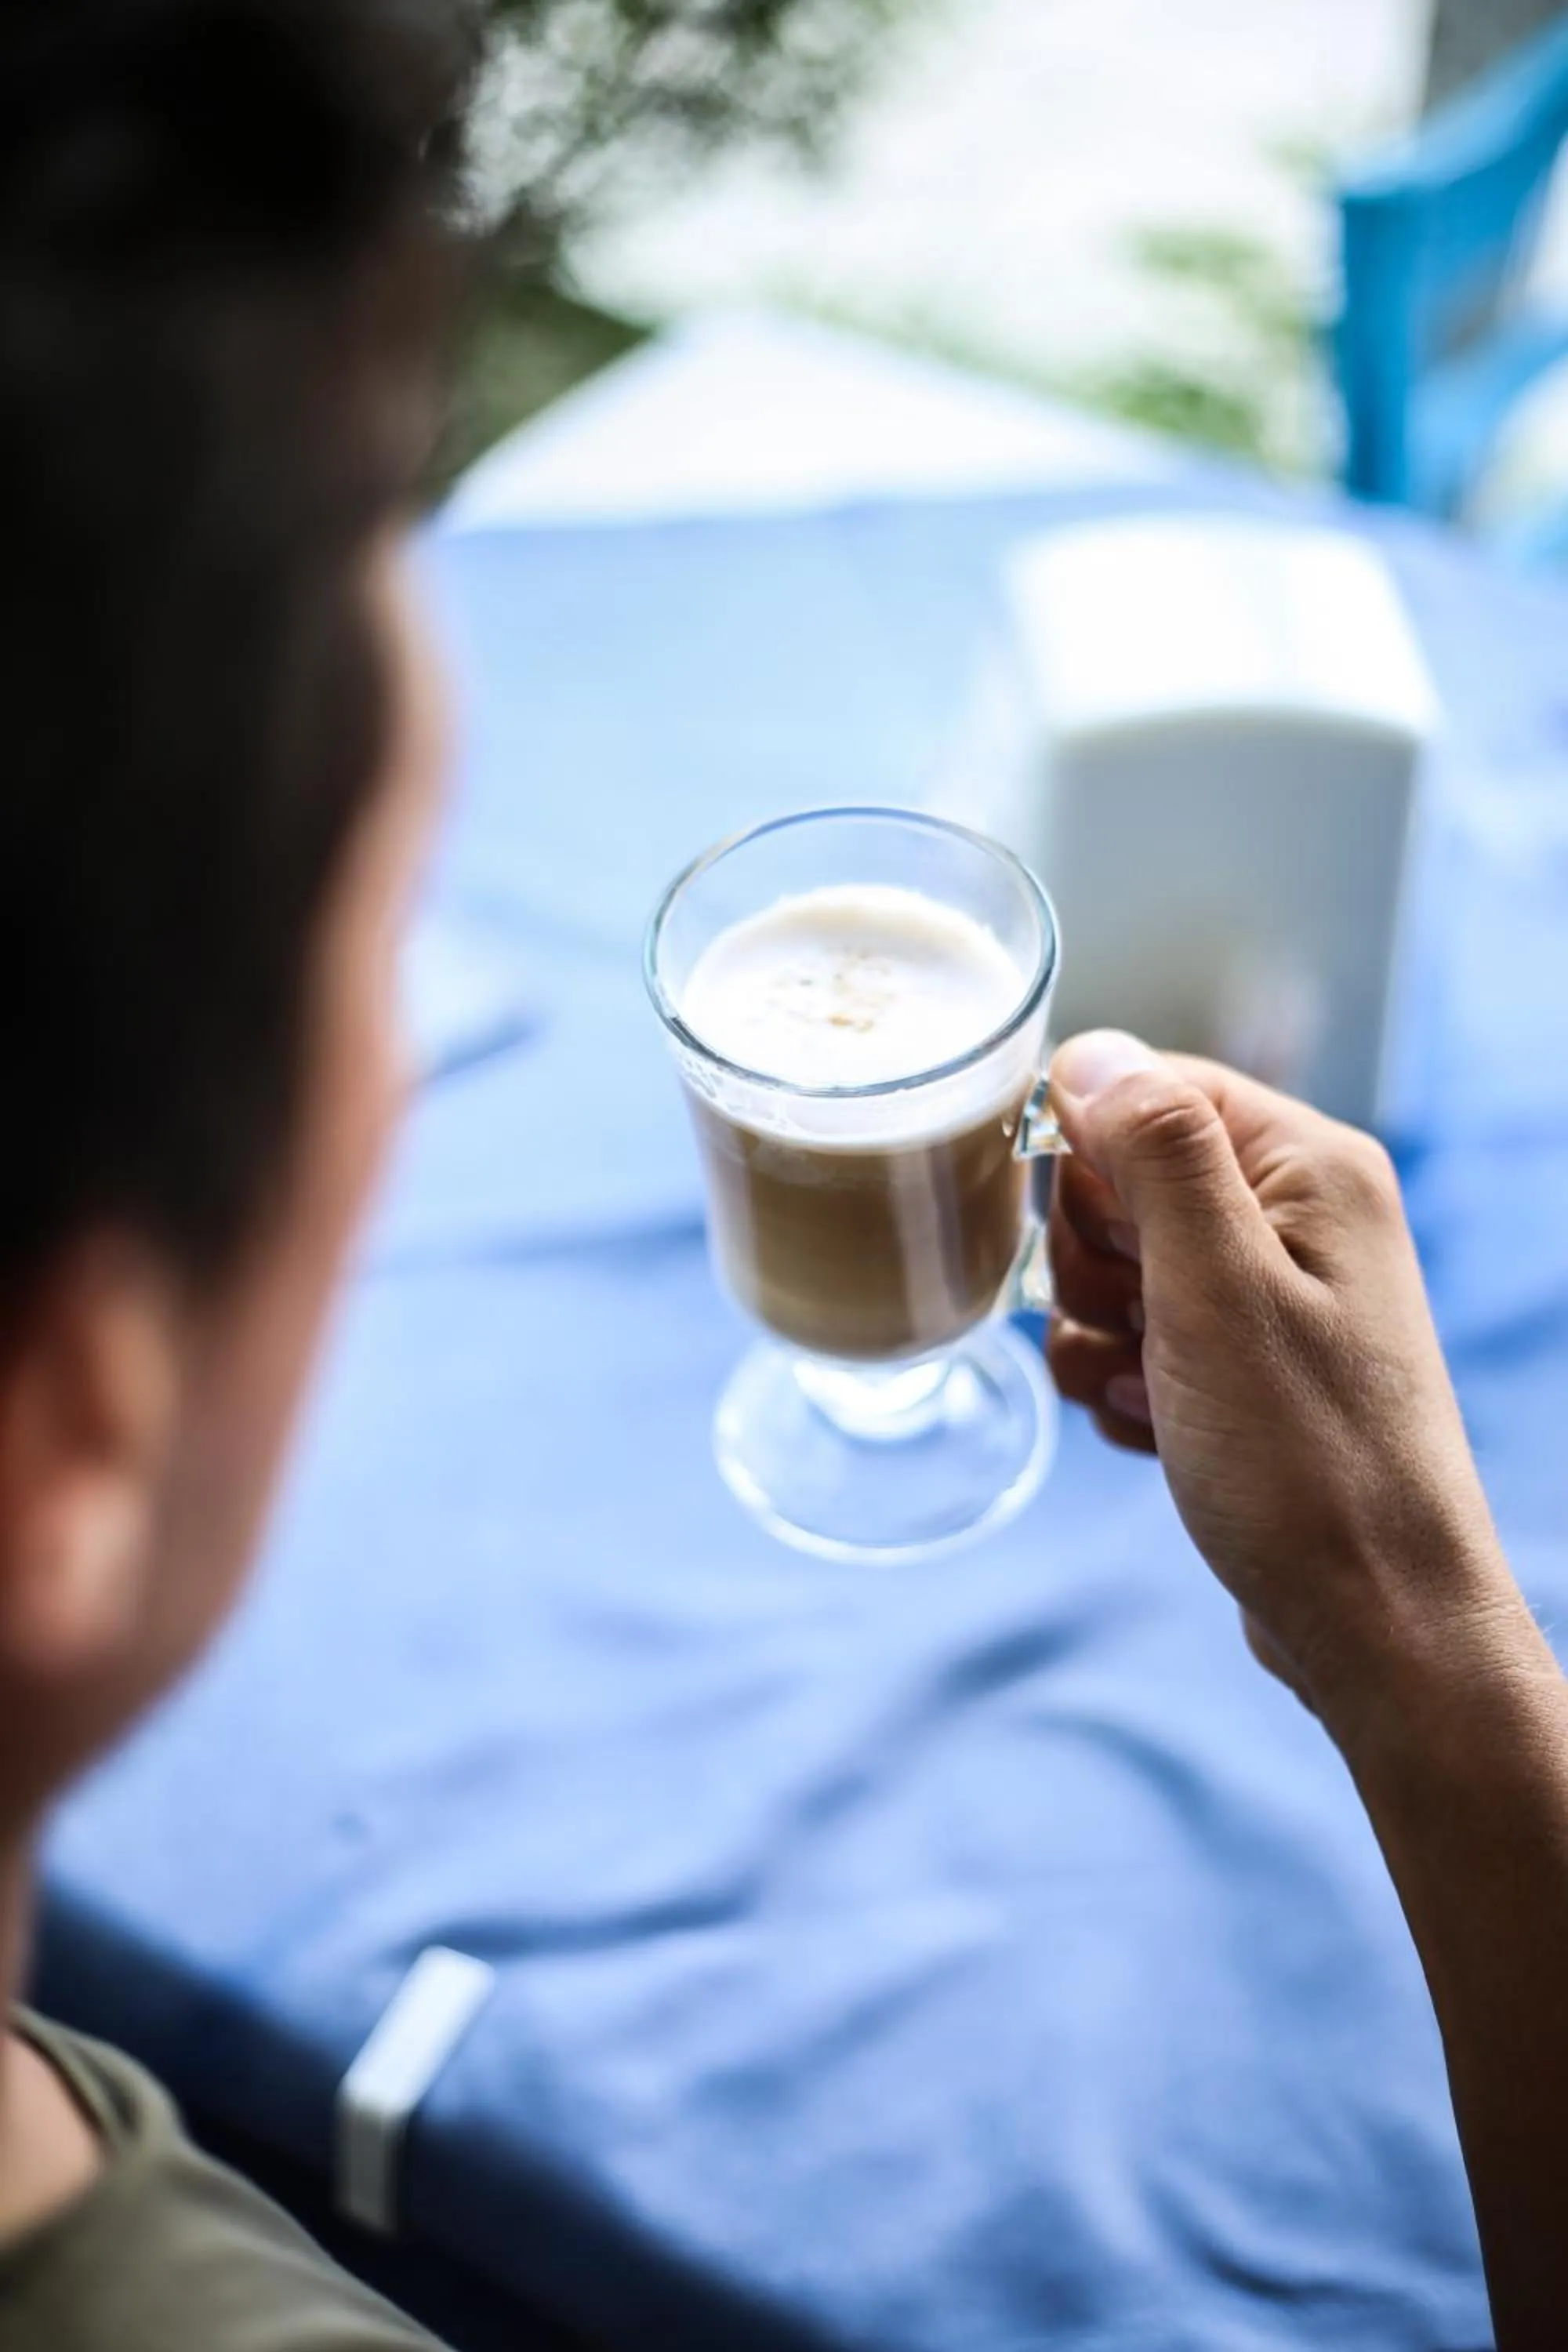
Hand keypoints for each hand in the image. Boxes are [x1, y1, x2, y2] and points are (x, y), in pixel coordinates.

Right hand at [1045, 1031, 1529, 1737]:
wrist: (1374, 1621)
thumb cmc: (1308, 1461)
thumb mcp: (1217, 1290)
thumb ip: (1155, 1155)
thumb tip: (1090, 1052)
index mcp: (1309, 1166)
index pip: (1151, 1085)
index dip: (1091, 1157)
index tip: (1101, 1246)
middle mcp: (1297, 1214)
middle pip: (1121, 1176)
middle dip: (1093, 1261)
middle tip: (1138, 1330)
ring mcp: (1270, 1293)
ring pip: (1114, 1264)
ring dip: (1097, 1333)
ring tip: (1149, 1397)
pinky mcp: (1243, 1363)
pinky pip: (1133, 1336)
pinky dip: (1120, 1383)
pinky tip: (1153, 1431)